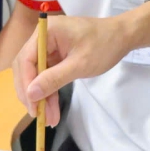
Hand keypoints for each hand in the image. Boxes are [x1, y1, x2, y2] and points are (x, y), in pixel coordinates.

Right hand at [12, 13, 136, 125]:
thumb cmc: (104, 45)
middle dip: (32, 93)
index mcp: (47, 31)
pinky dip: (49, 91)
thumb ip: (54, 79)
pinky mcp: (56, 56)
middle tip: (38, 115)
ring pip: (36, 75)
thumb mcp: (80, 65)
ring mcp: (49, 47)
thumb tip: (31, 94)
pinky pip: (46, 75)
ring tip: (48, 119)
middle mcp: (43, 37)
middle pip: (27, 67)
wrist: (123, 37)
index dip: (26, 84)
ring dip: (41, 96)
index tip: (32, 105)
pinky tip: (51, 109)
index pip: (26, 59)